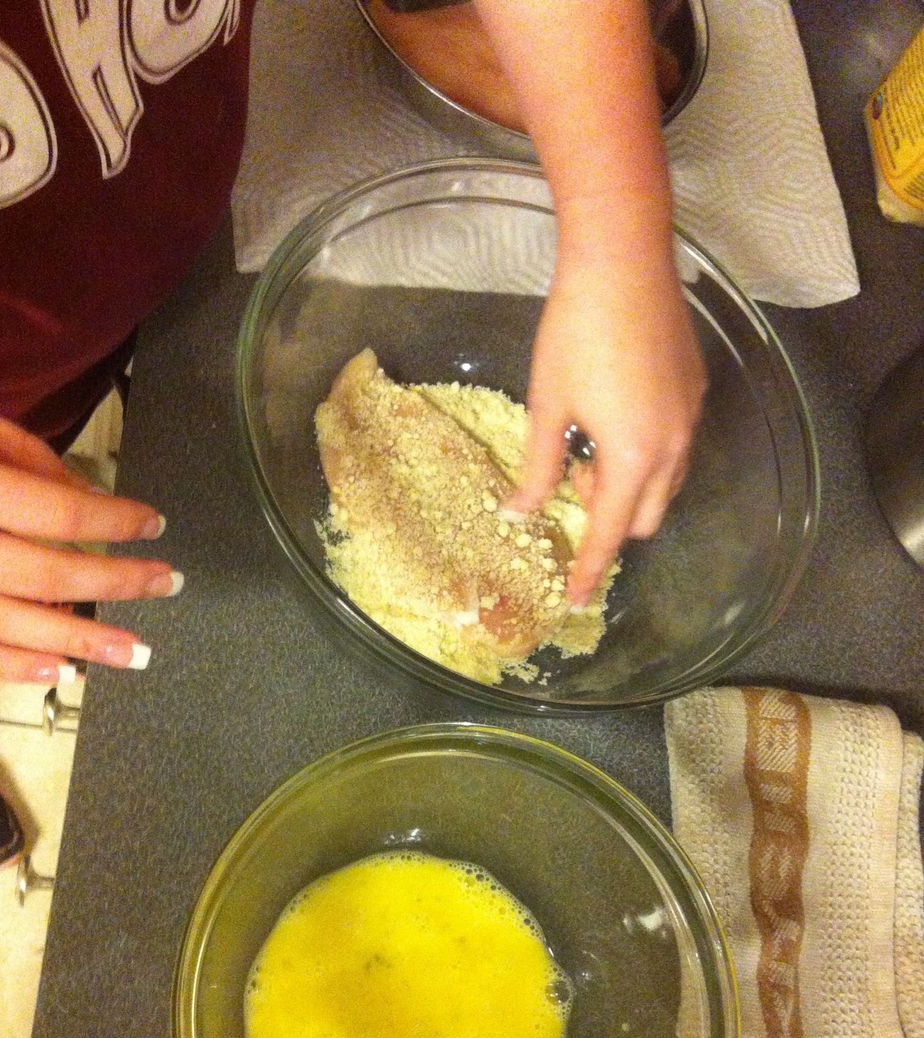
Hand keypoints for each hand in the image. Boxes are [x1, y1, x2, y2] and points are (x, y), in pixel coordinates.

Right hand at [0, 391, 180, 680]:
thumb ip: (7, 447)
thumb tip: (76, 490)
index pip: (50, 508)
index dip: (110, 518)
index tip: (155, 521)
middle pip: (42, 573)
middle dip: (114, 582)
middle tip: (169, 584)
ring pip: (7, 626)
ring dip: (78, 643)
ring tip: (134, 654)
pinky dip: (10, 667)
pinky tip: (59, 673)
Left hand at [508, 237, 705, 605]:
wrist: (623, 260)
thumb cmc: (575, 333)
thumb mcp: (546, 405)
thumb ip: (536, 467)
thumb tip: (517, 513)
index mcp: (633, 457)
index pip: (611, 534)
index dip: (590, 570)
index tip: (577, 601)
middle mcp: (673, 447)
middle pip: (647, 517)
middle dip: (611, 518)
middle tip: (573, 479)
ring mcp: (691, 418)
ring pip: (665, 483)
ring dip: (629, 486)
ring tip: (591, 444)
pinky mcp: (696, 391)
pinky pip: (675, 447)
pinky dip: (646, 456)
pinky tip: (617, 416)